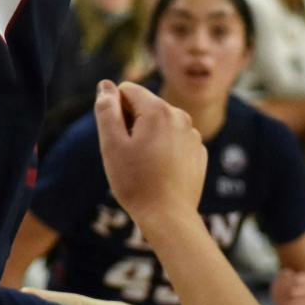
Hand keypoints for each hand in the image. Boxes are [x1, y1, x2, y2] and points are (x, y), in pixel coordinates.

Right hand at [95, 79, 207, 223]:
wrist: (169, 218)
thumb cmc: (136, 182)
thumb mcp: (112, 145)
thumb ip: (107, 110)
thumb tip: (105, 85)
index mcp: (158, 110)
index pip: (127, 90)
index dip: (115, 112)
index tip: (118, 138)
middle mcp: (180, 116)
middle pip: (145, 106)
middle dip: (132, 123)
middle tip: (129, 156)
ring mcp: (193, 135)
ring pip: (160, 124)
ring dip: (148, 137)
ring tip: (145, 167)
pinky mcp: (198, 152)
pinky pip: (174, 140)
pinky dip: (164, 150)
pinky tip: (160, 173)